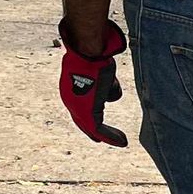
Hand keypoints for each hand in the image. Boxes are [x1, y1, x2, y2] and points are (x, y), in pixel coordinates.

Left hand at [58, 18, 128, 146]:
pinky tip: (122, 141)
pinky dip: (112, 137)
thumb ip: (105, 85)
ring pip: (94, 126)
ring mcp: (77, 106)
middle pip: (84, 122)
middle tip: (105, 140)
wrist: (89, 51)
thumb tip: (111, 94)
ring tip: (121, 141)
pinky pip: (99, 129)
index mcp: (70, 89)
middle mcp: (70, 100)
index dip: (90, 119)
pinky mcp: (87, 112)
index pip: (80, 108)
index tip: (101, 126)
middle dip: (98, 132)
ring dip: (109, 136)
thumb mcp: (101, 72)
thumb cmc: (94, 55)